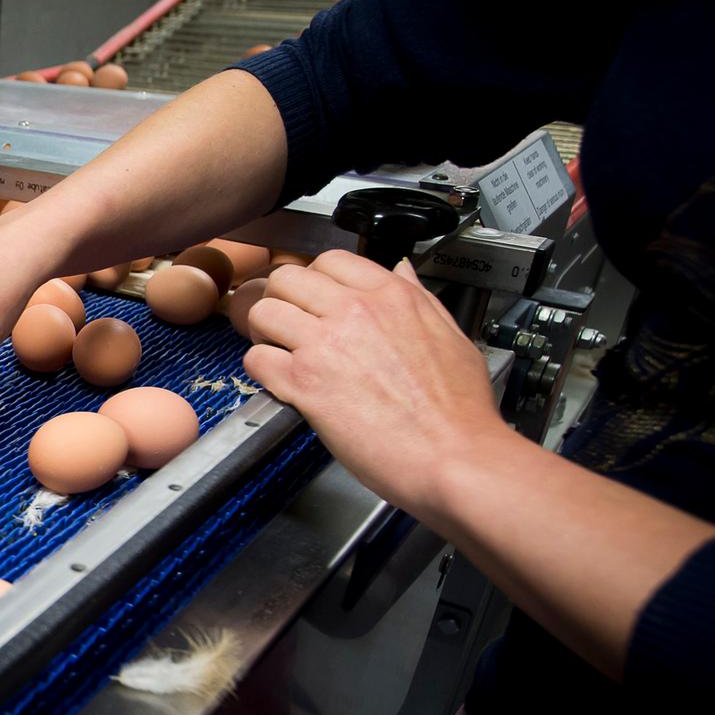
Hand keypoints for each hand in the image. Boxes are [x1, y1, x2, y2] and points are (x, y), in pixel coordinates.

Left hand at [242, 250, 510, 513]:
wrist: (453, 454)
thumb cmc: (458, 408)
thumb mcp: (451, 335)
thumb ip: (419, 297)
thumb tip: (401, 270)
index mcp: (390, 295)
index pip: (330, 260)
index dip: (316, 280)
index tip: (316, 300)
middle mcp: (353, 311)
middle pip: (286, 279)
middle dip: (282, 300)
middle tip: (289, 325)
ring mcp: (325, 344)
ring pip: (262, 313)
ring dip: (264, 333)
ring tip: (279, 352)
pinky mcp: (304, 382)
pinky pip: (256, 359)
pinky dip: (260, 370)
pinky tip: (280, 382)